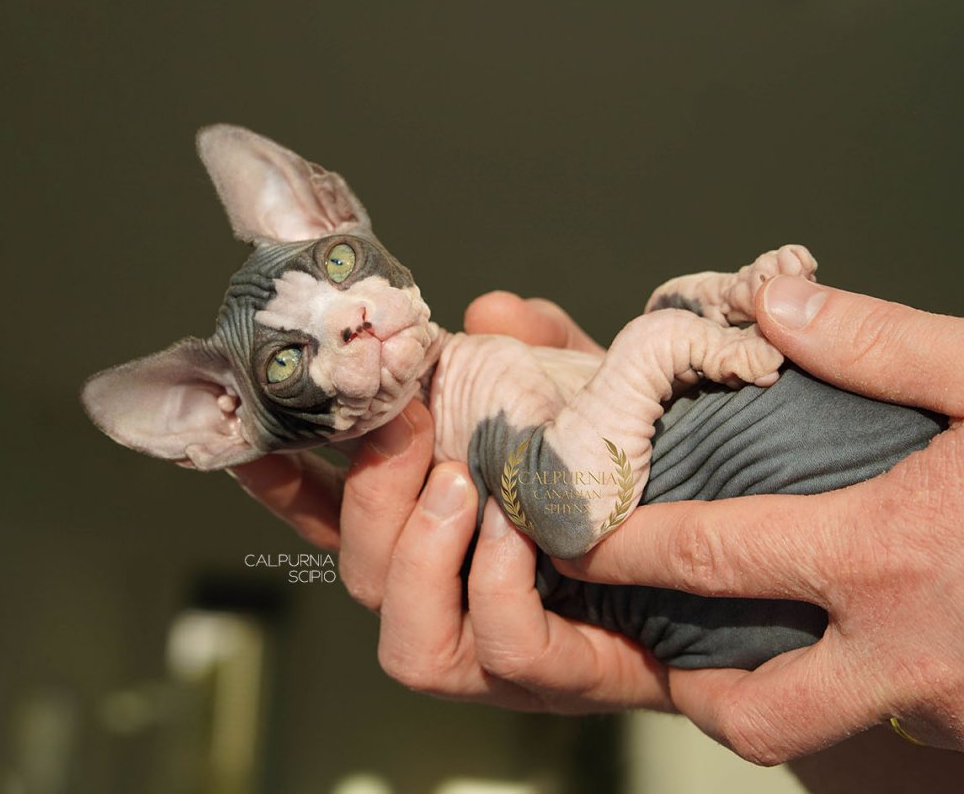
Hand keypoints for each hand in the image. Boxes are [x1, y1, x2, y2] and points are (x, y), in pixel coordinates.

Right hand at [234, 292, 673, 711]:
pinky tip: (520, 534)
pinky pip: (501, 651)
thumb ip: (541, 356)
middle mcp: (450, 603)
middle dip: (370, 493)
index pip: (334, 517)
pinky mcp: (558, 682)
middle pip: (360, 573)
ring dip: (418, 555)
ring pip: (407, 639)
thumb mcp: (589, 405)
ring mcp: (496, 655)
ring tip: (458, 487)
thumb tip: (492, 309)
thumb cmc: (645, 492)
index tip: (250, 429)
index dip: (283, 482)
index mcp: (437, 540)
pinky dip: (496, 587)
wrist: (739, 579)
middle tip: (403, 422)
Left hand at [557, 276, 963, 762]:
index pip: (709, 555)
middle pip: (751, 713)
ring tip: (755, 642)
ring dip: (776, 698)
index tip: (567, 538)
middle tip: (662, 641)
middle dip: (688, 689)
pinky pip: (897, 726)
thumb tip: (771, 304)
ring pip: (825, 732)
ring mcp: (955, 706)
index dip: (621, 546)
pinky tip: (865, 634)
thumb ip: (881, 344)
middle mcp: (908, 654)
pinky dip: (860, 691)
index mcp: (888, 554)